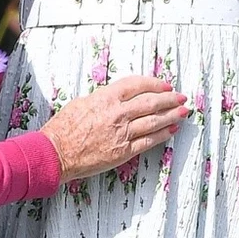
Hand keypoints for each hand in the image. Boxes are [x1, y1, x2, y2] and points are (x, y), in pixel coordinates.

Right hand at [40, 77, 185, 182]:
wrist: (55, 153)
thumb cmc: (63, 130)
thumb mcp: (81, 104)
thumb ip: (102, 99)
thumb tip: (117, 97)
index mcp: (105, 98)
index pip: (137, 85)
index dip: (154, 84)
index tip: (164, 85)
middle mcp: (117, 114)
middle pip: (151, 102)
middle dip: (170, 99)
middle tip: (180, 97)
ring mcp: (122, 133)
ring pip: (154, 121)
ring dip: (171, 115)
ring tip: (182, 111)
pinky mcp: (123, 151)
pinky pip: (148, 141)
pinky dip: (162, 135)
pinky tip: (171, 130)